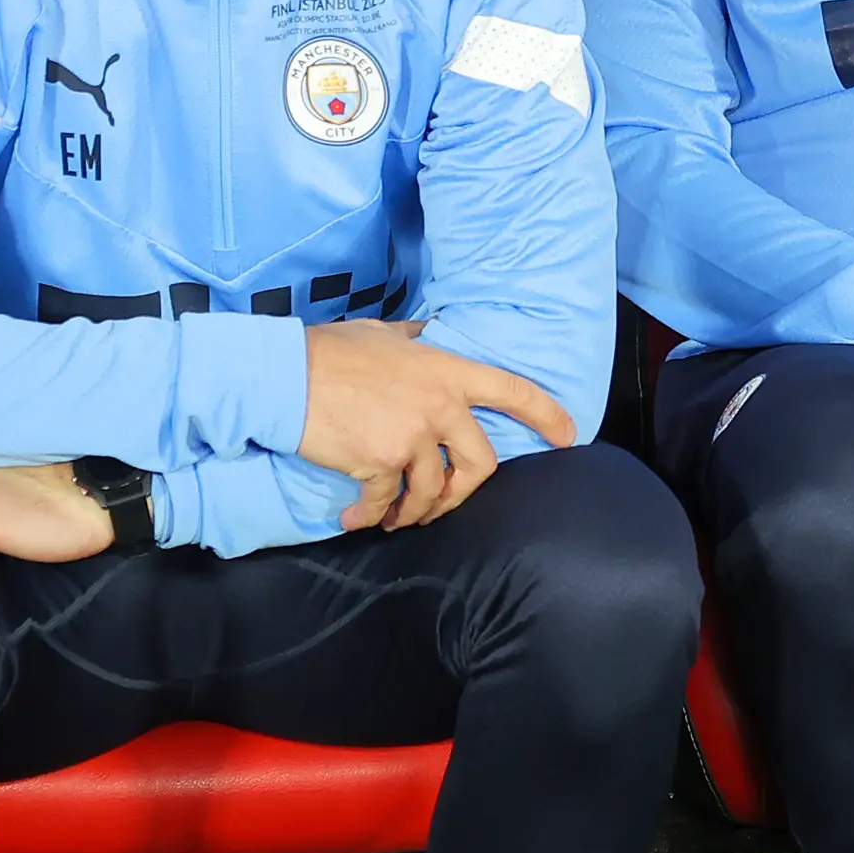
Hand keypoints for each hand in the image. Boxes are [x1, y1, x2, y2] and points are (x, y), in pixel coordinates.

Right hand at [301, 320, 577, 532]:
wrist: (284, 376)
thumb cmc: (331, 351)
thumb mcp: (387, 334)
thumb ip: (417, 341)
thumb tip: (428, 334)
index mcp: (448, 372)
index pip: (514, 392)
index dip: (548, 416)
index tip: (568, 436)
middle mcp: (440, 406)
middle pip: (481, 463)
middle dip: (465, 491)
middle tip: (444, 501)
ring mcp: (413, 437)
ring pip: (434, 492)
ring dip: (416, 512)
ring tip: (395, 516)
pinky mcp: (381, 464)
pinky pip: (387, 503)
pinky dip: (371, 516)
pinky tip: (355, 518)